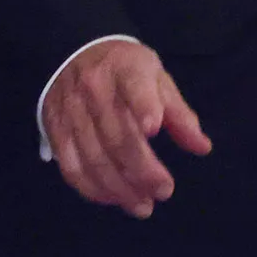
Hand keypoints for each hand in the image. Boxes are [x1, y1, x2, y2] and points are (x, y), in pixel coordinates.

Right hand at [41, 38, 211, 218]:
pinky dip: (92, 189)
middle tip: (164, 192)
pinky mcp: (54, 129)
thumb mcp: (157, 78)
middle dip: (142, 171)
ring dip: (120, 189)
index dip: (143, 106)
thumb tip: (202, 148)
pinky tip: (113, 199)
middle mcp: (94, 88)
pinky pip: (71, 167)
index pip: (134, 87)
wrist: (76, 50)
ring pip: (93, 158)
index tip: (154, 129)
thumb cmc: (126, 69)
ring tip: (143, 206)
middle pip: (117, 136)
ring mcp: (71, 110)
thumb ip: (179, 113)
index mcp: (126, 68)